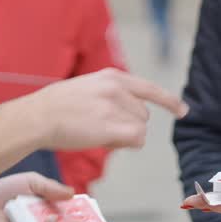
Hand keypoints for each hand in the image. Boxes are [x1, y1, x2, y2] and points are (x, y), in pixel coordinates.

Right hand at [23, 68, 188, 150]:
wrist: (37, 116)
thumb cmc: (55, 107)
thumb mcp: (85, 88)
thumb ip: (108, 95)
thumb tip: (128, 115)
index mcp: (111, 77)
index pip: (148, 88)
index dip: (168, 101)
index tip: (183, 110)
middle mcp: (117, 89)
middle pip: (143, 115)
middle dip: (129, 126)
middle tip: (101, 130)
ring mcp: (115, 107)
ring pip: (139, 129)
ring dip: (124, 137)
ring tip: (96, 133)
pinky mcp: (112, 126)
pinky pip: (136, 139)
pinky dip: (127, 144)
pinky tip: (108, 142)